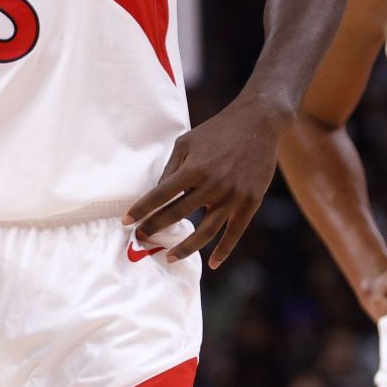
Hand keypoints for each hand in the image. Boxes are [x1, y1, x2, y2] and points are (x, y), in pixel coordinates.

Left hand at [124, 97, 284, 267]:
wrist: (259, 123)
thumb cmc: (218, 131)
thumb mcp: (187, 142)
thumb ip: (172, 168)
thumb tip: (158, 193)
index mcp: (194, 168)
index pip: (160, 195)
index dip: (141, 209)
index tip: (126, 221)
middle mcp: (213, 185)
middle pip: (177, 214)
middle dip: (154, 228)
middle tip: (140, 238)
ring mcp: (233, 196)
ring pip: (206, 232)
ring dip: (185, 248)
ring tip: (169, 257)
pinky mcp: (250, 202)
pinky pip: (235, 232)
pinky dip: (224, 251)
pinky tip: (212, 263)